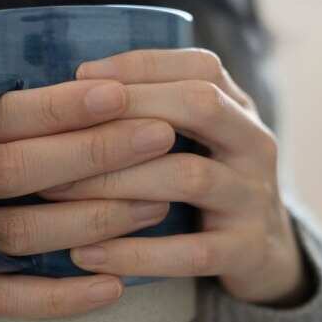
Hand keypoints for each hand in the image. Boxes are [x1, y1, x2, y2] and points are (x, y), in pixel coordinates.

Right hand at [0, 80, 176, 321]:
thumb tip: (54, 97)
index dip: (58, 105)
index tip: (120, 93)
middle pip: (13, 170)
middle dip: (95, 153)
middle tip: (161, 138)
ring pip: (16, 235)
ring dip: (92, 222)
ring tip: (154, 205)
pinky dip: (57, 297)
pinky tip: (110, 287)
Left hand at [42, 49, 306, 304]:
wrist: (264, 252)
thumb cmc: (206, 183)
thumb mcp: (196, 138)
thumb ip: (153, 110)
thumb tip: (70, 89)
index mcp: (238, 107)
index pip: (199, 66)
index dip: (140, 66)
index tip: (79, 76)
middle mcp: (254, 144)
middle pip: (201, 105)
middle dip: (128, 110)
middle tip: (62, 133)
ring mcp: (254, 197)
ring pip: (189, 177)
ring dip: (117, 181)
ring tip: (56, 191)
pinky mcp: (246, 250)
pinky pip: (190, 252)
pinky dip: (135, 254)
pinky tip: (86, 254)